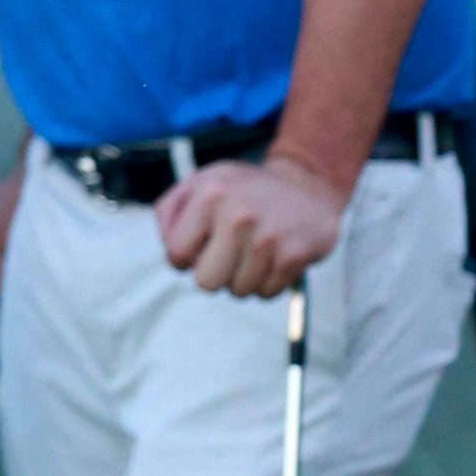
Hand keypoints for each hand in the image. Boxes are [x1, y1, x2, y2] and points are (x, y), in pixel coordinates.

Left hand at [159, 152, 344, 301]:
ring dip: (243, 277)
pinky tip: (274, 256)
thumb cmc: (243, 190)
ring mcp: (268, 237)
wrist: (308, 184)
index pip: (176, 254)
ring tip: (254, 250)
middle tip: (229, 253)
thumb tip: (167, 244)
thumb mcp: (200, 182)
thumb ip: (169, 210)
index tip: (201, 245)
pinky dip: (268, 281)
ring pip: (238, 291)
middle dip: (215, 273)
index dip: (186, 257)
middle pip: (206, 282)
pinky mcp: (294, 256)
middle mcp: (238, 215)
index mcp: (209, 195)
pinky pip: (266, 293)